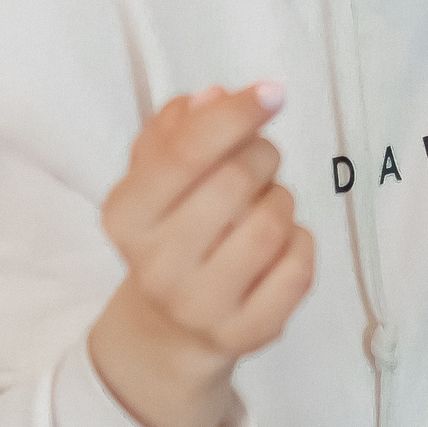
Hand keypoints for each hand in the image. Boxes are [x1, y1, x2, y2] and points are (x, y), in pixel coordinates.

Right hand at [89, 83, 313, 426]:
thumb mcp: (157, 178)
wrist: (168, 328)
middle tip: (260, 160)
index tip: (274, 92)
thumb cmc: (172, 229)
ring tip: (265, 204)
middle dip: (261, 156)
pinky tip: (282, 243)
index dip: (235, 115)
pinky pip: (298, 268)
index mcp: (126, 215)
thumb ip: (178, 130)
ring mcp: (199, 307)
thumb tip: (213, 97)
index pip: (183, 154)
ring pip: (271, 224)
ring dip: (281, 199)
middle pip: (234, 182)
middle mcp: (155, 266)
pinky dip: (301, 242)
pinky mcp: (245, 334)